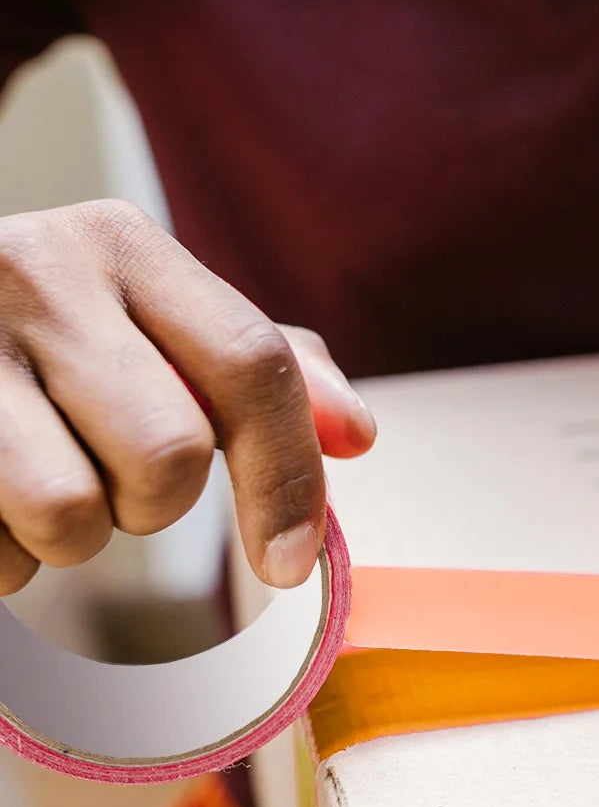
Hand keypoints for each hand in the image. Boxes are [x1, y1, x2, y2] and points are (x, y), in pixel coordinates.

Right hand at [0, 200, 374, 593]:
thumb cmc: (46, 339)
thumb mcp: (148, 320)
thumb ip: (256, 369)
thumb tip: (355, 434)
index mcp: (119, 241)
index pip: (255, 364)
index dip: (288, 478)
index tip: (291, 565)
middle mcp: (34, 270)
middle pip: (171, 455)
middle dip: (153, 504)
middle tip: (107, 475)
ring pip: (72, 513)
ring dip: (68, 537)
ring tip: (33, 481)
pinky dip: (1, 556)